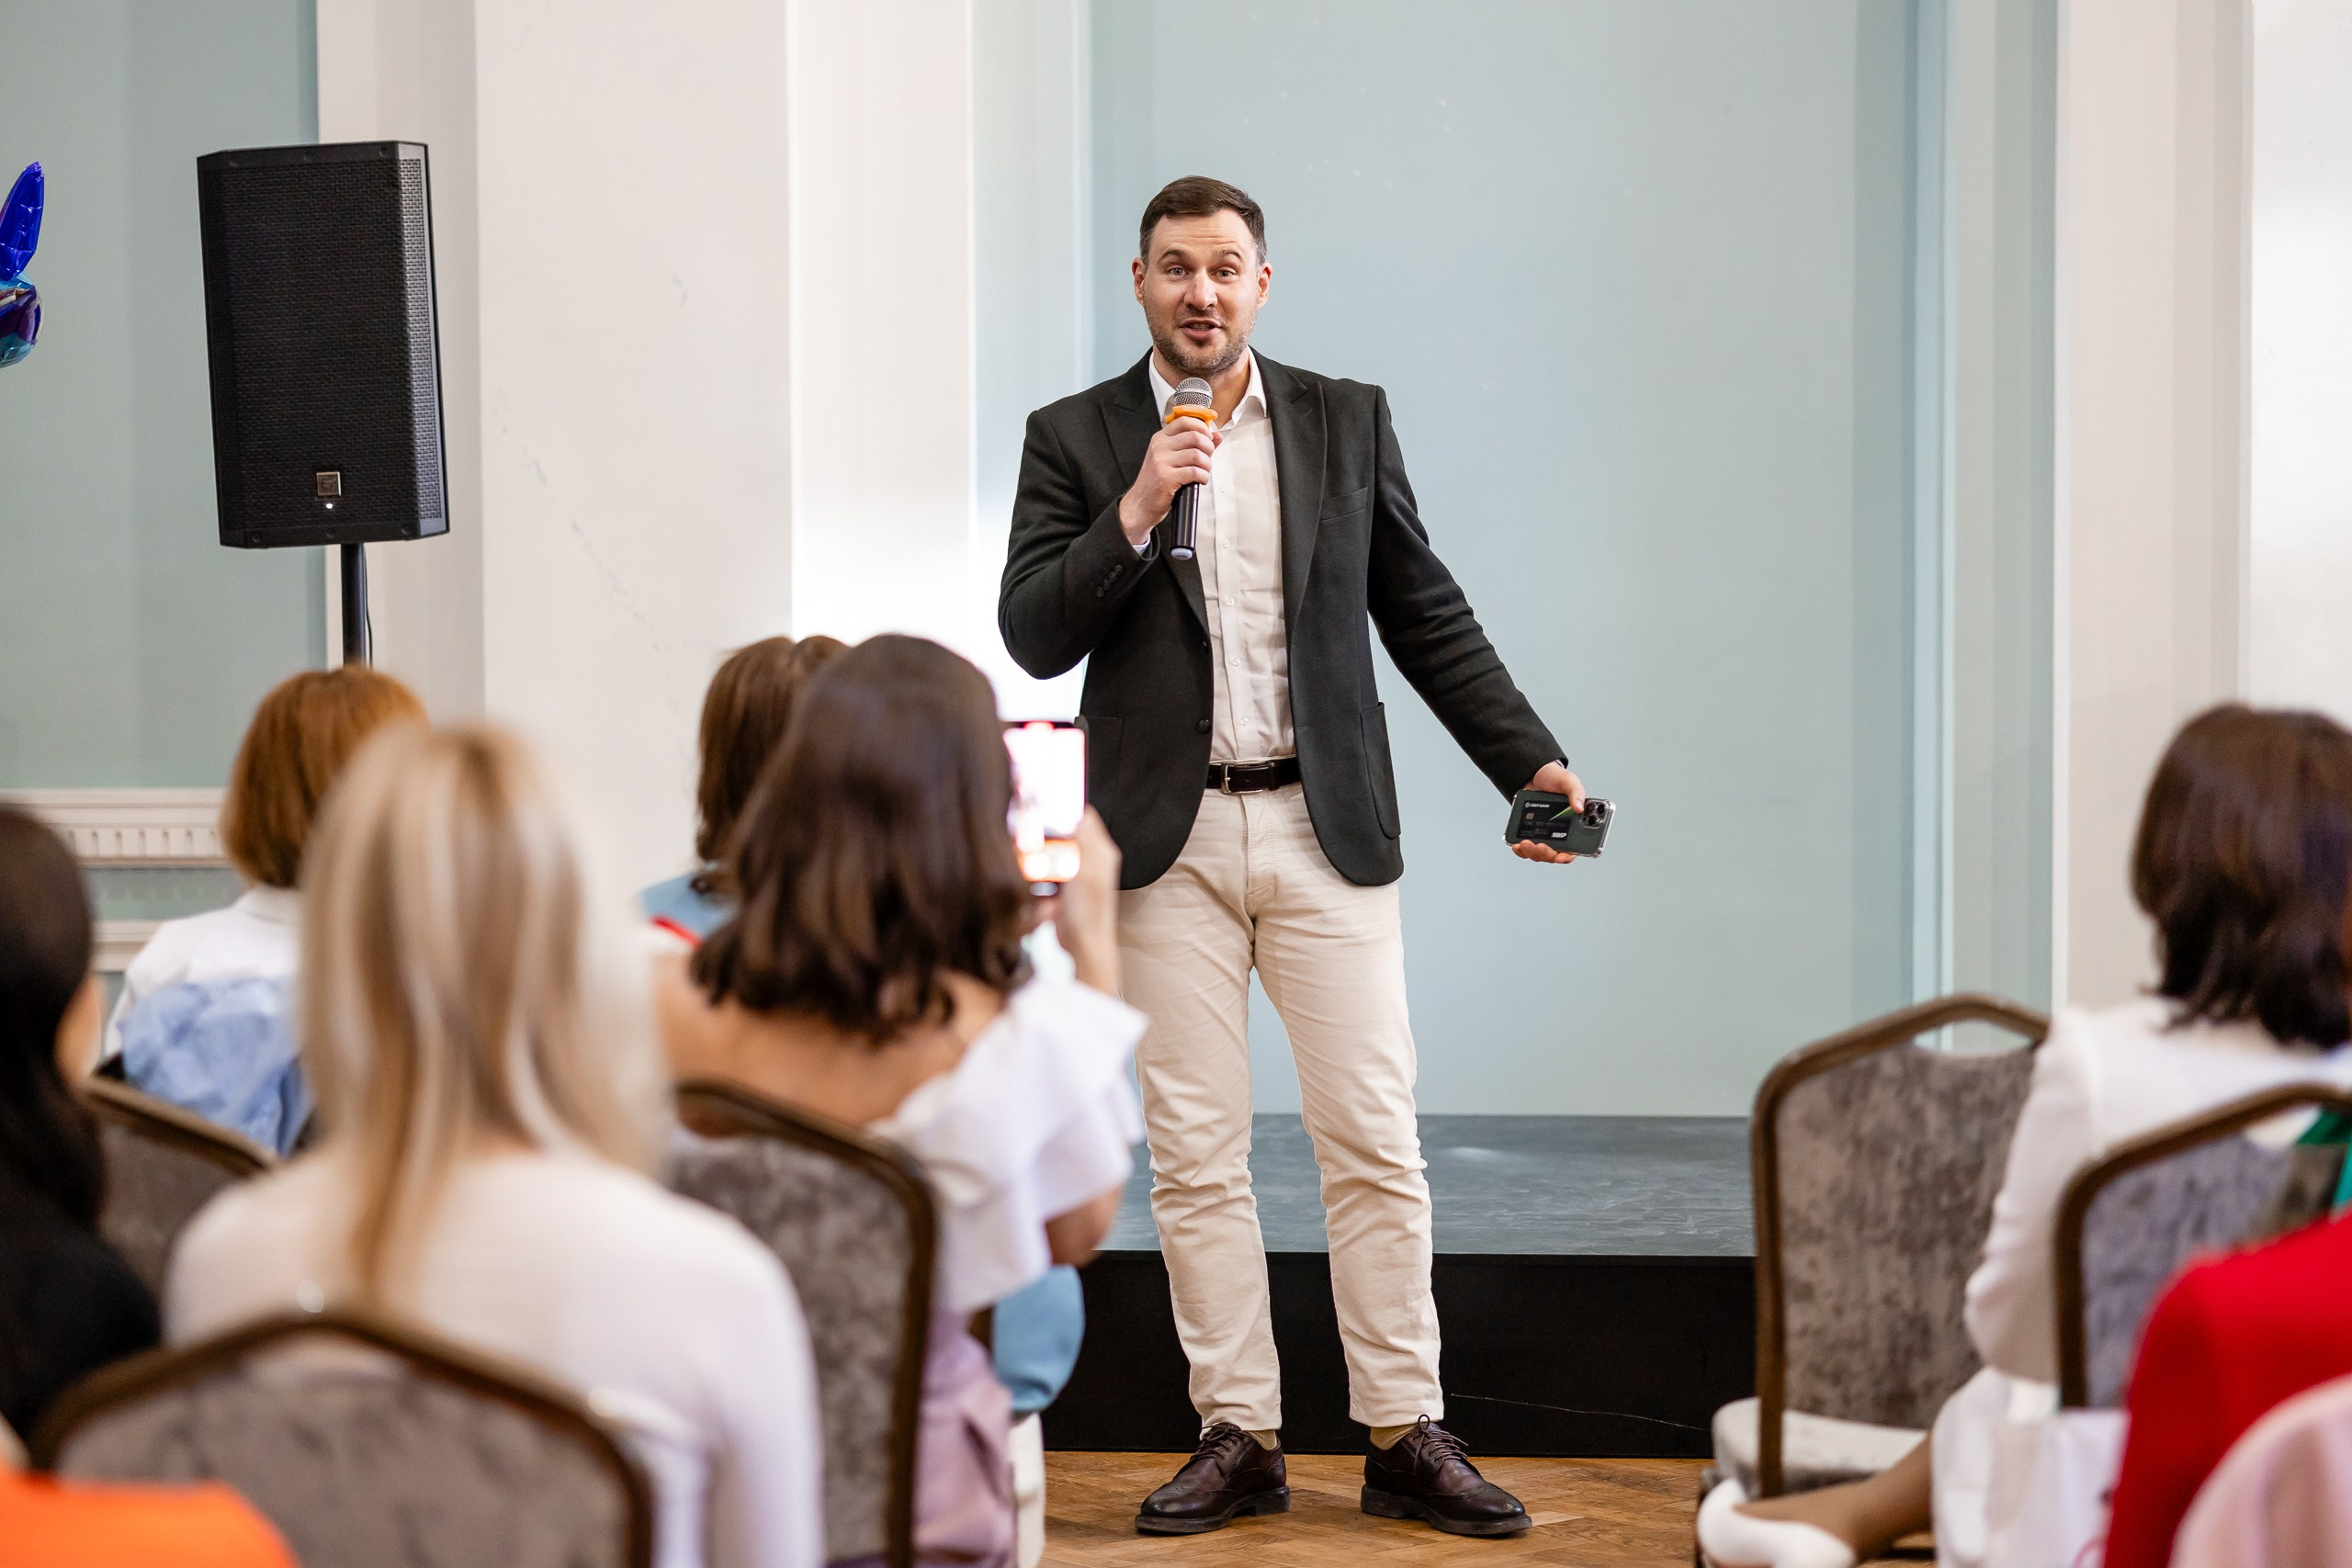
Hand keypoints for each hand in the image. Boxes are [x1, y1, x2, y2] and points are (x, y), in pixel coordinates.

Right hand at [1044, 809, 1122, 991]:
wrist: (1081, 945)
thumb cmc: (1089, 912)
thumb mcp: (1086, 872)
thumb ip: (1083, 843)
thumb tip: (1078, 817)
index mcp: (1101, 852)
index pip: (1085, 817)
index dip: (1067, 810)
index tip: (1046, 806)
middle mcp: (1090, 860)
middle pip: (1065, 833)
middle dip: (1048, 835)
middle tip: (1034, 837)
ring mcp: (1074, 875)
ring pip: (1052, 853)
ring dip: (1042, 858)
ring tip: (1036, 864)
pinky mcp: (1061, 889)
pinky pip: (1044, 873)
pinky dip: (1038, 877)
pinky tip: (1038, 883)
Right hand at [1117, 414, 1219, 546]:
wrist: (1140, 504)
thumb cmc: (1157, 482)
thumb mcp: (1171, 458)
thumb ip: (1194, 445)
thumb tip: (1217, 436)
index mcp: (1161, 438)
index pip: (1185, 421)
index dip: (1202, 428)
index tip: (1209, 438)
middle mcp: (1160, 447)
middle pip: (1195, 436)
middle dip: (1209, 448)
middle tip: (1207, 459)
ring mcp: (1161, 462)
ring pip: (1197, 455)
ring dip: (1207, 465)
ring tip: (1203, 472)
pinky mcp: (1166, 478)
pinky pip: (1195, 472)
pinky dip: (1203, 477)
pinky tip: (1200, 481)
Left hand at [1510, 760, 1585, 864]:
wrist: (1533, 775)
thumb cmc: (1555, 779)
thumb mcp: (1568, 781)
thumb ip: (1577, 792)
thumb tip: (1579, 807)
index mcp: (1574, 825)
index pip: (1574, 848)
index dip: (1568, 856)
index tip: (1561, 855)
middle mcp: (1559, 834)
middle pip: (1555, 855)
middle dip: (1547, 854)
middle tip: (1540, 846)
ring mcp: (1544, 835)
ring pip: (1540, 854)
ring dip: (1533, 852)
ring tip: (1525, 843)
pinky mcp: (1530, 833)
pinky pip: (1526, 848)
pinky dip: (1521, 850)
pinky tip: (1516, 844)